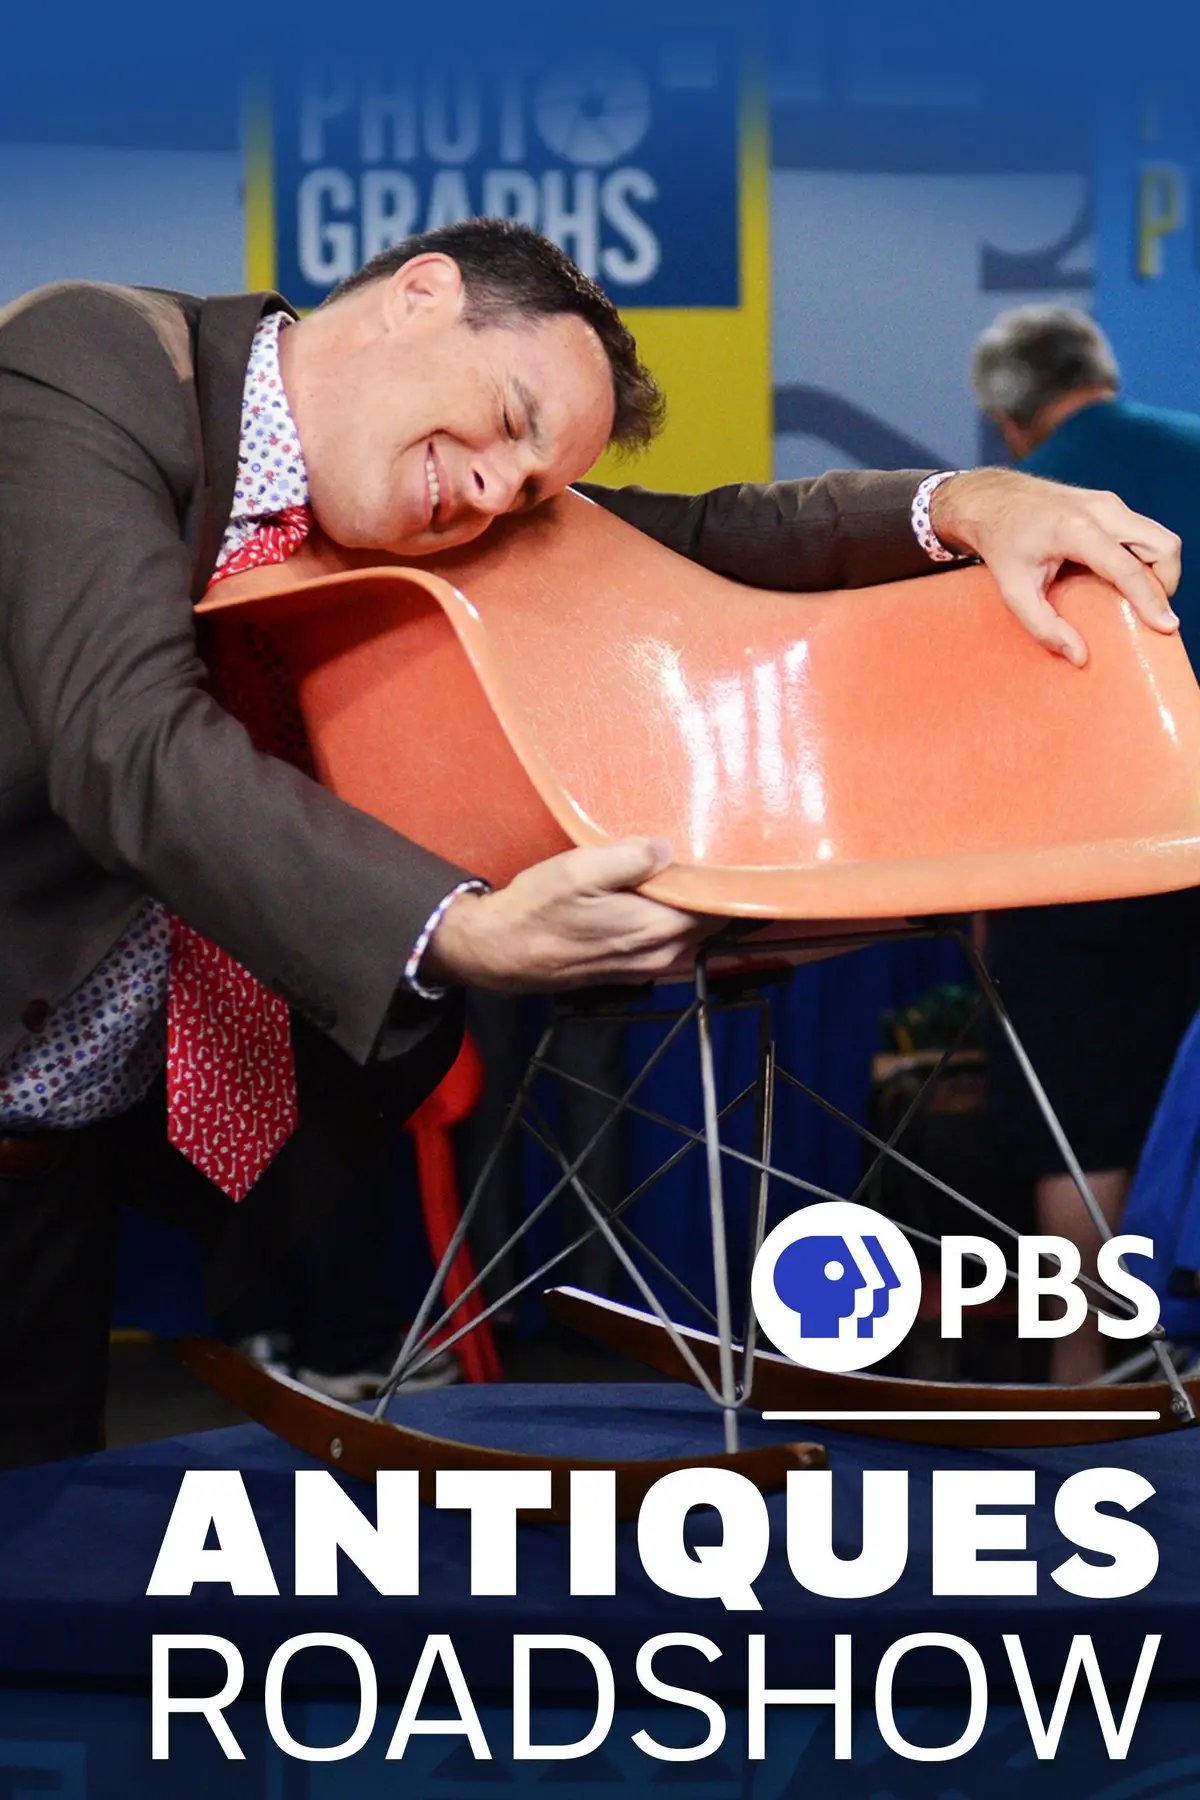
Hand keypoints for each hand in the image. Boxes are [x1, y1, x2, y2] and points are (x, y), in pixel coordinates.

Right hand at [420, 837, 708, 991]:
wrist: (499, 952)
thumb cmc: (536, 910)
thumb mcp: (579, 870)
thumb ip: (629, 857)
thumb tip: (668, 848)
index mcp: (656, 928)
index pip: (717, 906)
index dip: (727, 881)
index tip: (731, 854)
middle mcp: (660, 954)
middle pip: (709, 923)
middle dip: (713, 893)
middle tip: (712, 855)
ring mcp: (645, 966)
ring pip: (689, 934)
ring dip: (692, 908)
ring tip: (687, 872)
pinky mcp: (628, 969)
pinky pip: (666, 943)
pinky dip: (672, 921)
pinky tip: (658, 897)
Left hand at [930, 468, 1181, 665]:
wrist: (993, 500)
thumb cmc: (1002, 544)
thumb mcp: (1012, 590)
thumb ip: (1042, 626)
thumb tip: (1079, 656)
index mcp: (1075, 529)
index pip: (1126, 567)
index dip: (1150, 600)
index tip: (1166, 627)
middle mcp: (1101, 510)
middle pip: (1162, 545)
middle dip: (1166, 583)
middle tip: (1150, 614)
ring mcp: (1110, 503)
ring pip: (1160, 537)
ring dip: (1161, 571)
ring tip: (1140, 600)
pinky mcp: (1111, 504)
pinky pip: (1146, 532)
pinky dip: (1148, 559)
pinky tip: (1126, 580)